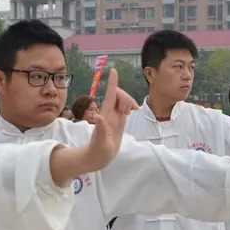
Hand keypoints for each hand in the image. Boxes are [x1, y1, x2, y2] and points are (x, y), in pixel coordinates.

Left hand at [48, 68, 136, 183]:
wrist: (96, 158)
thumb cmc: (97, 152)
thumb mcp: (100, 144)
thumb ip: (100, 130)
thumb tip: (99, 116)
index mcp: (105, 116)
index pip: (110, 96)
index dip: (112, 84)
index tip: (113, 70)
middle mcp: (109, 113)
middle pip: (118, 95)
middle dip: (126, 97)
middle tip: (129, 111)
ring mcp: (114, 116)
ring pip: (123, 99)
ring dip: (129, 101)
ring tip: (131, 112)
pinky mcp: (118, 121)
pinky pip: (125, 107)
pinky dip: (131, 105)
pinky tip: (134, 110)